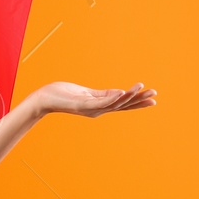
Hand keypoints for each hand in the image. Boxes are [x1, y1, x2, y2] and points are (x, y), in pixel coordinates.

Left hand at [24, 81, 155, 120]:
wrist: (43, 99)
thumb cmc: (62, 94)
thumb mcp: (86, 93)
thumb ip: (101, 94)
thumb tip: (118, 92)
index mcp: (100, 106)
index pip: (123, 104)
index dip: (137, 101)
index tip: (153, 99)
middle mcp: (98, 110)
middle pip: (123, 105)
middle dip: (139, 100)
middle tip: (155, 95)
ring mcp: (91, 108)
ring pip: (114, 103)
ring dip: (129, 96)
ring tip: (142, 88)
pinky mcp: (82, 104)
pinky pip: (100, 101)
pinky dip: (112, 98)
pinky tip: (121, 92)